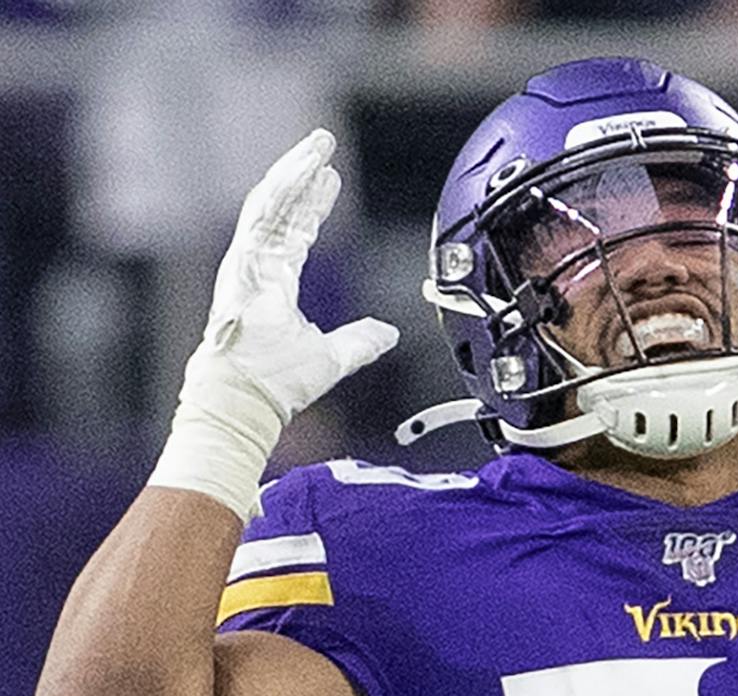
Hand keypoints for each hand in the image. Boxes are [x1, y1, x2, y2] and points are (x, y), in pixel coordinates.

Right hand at [150, 129, 398, 517]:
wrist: (247, 398)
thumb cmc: (277, 384)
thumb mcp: (333, 357)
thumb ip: (360, 342)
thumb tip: (387, 333)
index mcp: (275, 281)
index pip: (297, 232)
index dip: (314, 205)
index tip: (332, 180)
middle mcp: (258, 266)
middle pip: (283, 209)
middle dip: (304, 175)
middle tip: (324, 145)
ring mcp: (245, 262)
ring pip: (270, 203)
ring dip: (295, 171)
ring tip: (317, 146)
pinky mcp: (240, 263)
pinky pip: (260, 216)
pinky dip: (280, 190)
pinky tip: (299, 168)